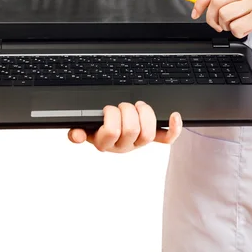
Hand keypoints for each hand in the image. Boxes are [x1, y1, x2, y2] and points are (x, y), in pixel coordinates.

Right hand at [68, 101, 182, 152]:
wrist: (109, 134)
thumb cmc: (97, 127)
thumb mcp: (85, 128)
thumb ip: (78, 130)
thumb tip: (76, 135)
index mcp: (106, 143)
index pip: (112, 131)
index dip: (111, 115)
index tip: (107, 109)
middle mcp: (124, 145)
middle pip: (132, 129)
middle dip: (127, 111)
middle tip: (122, 106)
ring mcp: (139, 142)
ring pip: (148, 132)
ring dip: (144, 113)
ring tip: (138, 106)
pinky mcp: (153, 139)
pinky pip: (167, 138)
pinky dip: (174, 128)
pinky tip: (174, 115)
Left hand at [191, 0, 251, 39]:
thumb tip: (212, 5)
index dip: (201, 1)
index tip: (196, 12)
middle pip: (216, 1)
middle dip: (211, 18)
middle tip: (218, 26)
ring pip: (225, 14)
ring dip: (225, 26)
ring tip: (235, 27)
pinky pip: (237, 27)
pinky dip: (237, 33)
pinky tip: (246, 31)